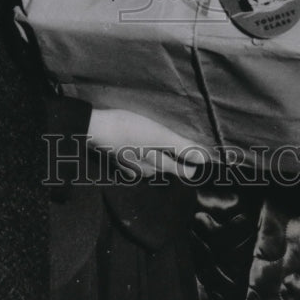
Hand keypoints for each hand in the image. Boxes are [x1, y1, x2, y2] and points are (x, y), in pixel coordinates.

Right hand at [87, 108, 210, 180]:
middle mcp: (143, 166)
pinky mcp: (115, 159)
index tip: (197, 166)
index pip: (178, 167)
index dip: (188, 166)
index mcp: (155, 161)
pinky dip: (136, 167)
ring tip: (162, 162)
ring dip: (156, 168)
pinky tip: (136, 164)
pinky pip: (130, 168)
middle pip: (162, 169)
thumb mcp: (158, 134)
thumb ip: (181, 146)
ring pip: (147, 171)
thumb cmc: (129, 129)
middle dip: (175, 169)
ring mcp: (128, 164)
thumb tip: (203, 159)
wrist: (96, 130)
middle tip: (186, 167)